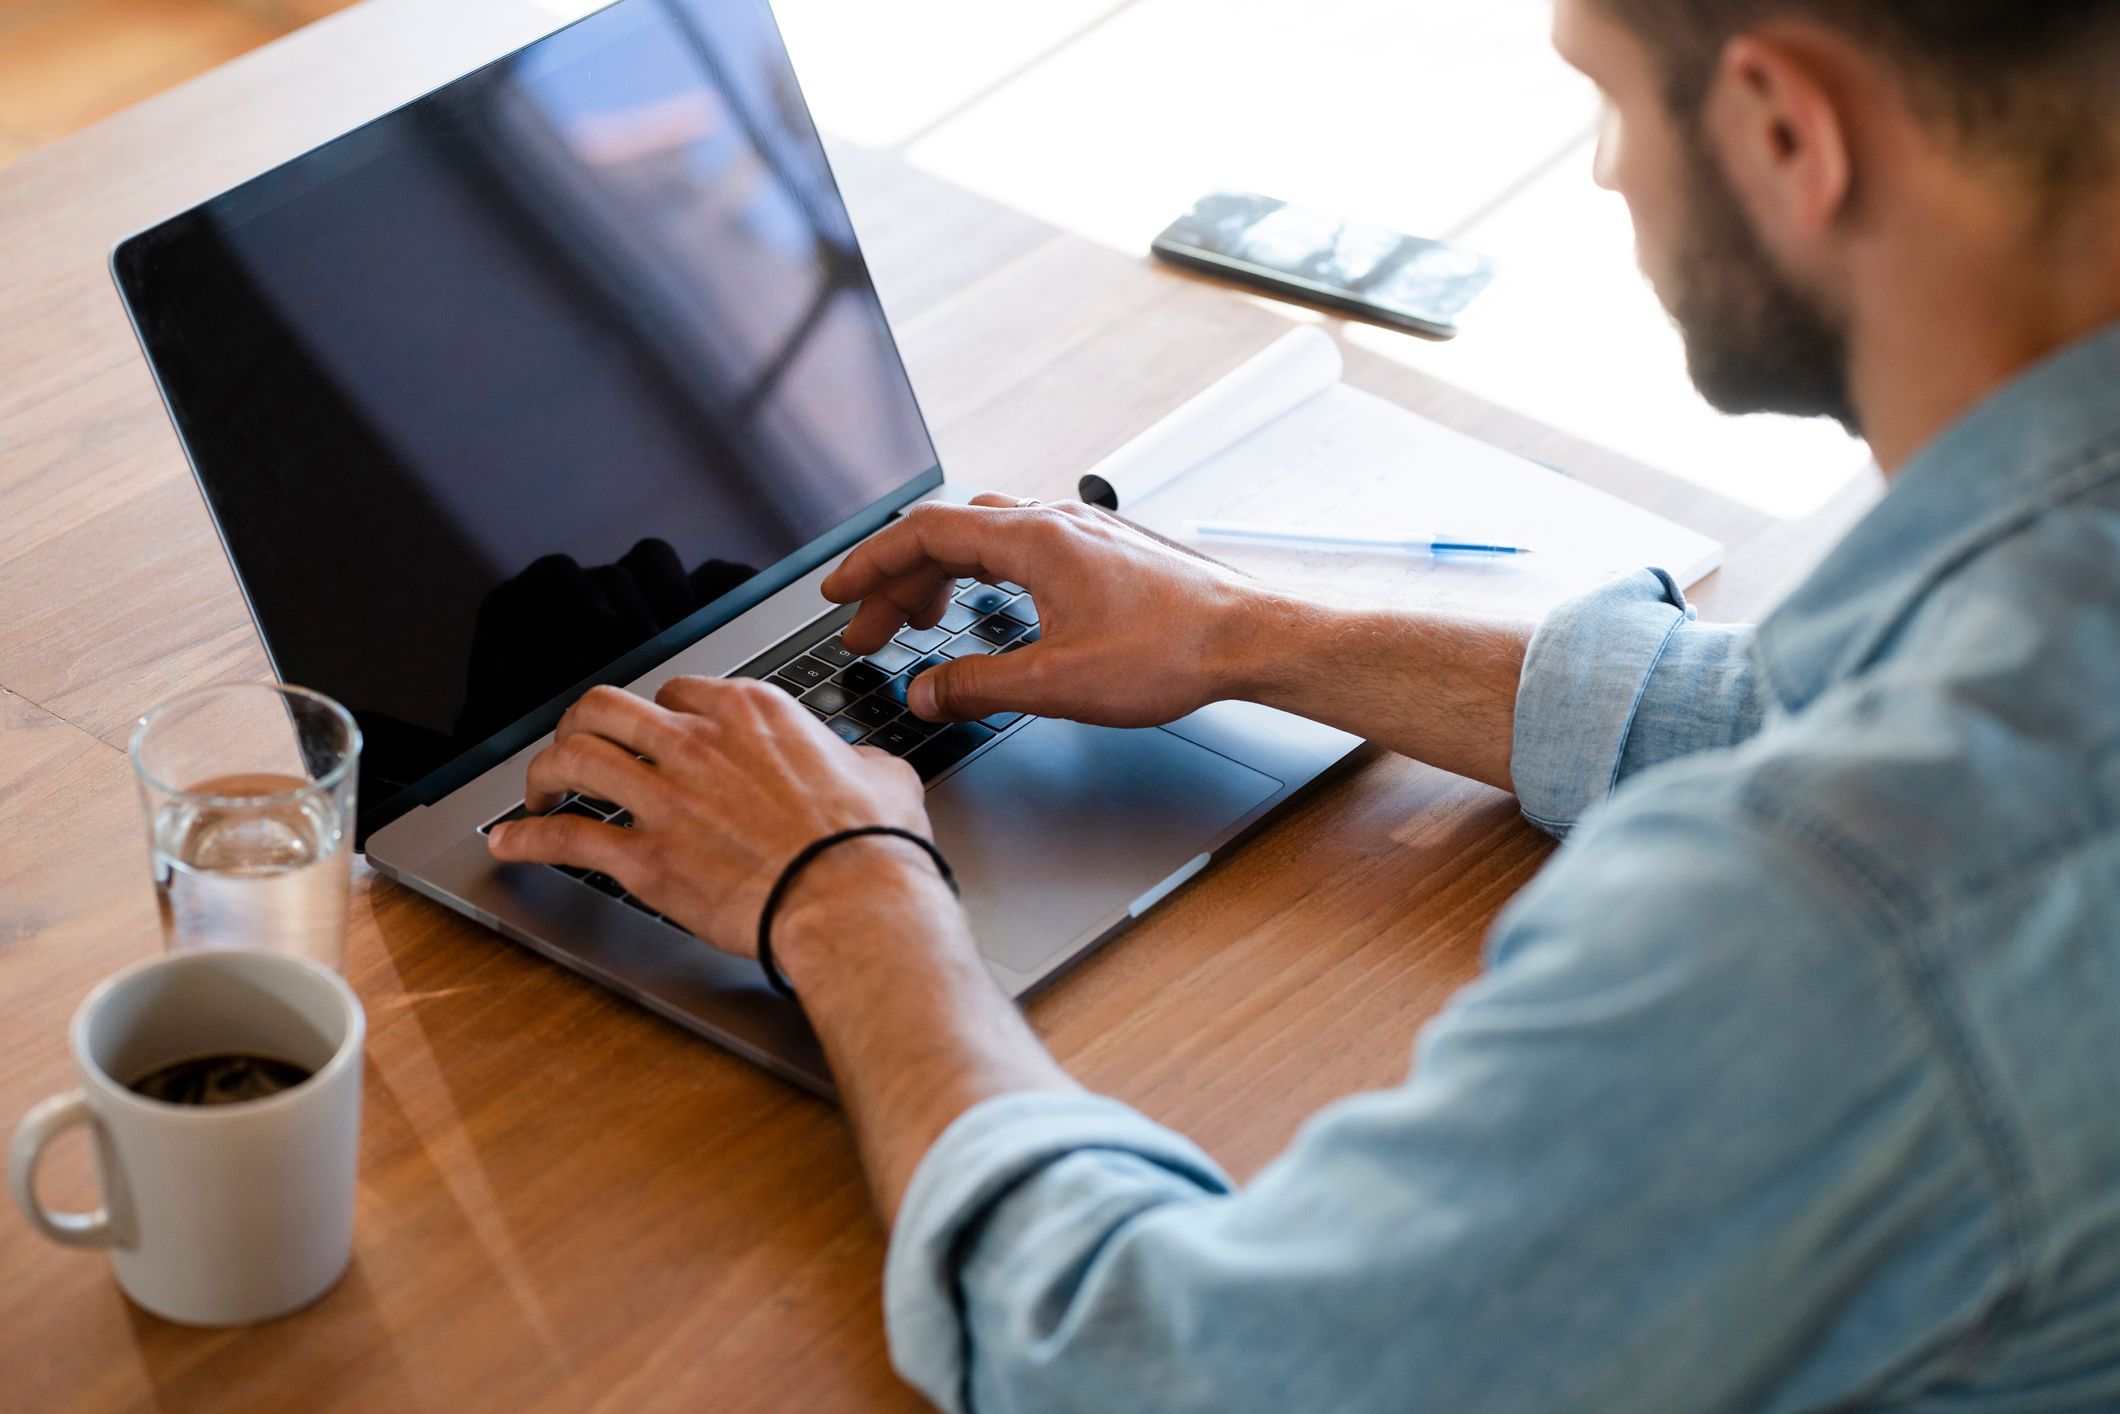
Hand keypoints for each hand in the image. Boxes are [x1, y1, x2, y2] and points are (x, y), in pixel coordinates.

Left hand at [484, 679, 950, 958]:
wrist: (854, 899)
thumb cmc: (870, 844)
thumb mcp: (883, 774)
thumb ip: (856, 759)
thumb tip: (861, 766)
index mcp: (751, 713)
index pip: (680, 688)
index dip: (661, 711)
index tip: (656, 734)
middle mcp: (697, 742)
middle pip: (606, 707)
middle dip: (583, 724)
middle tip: (580, 746)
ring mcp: (665, 797)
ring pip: (573, 758)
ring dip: (545, 772)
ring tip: (540, 789)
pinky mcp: (645, 857)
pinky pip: (565, 839)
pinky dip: (527, 840)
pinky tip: (510, 842)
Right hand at [821, 494, 1268, 726]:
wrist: (1251, 639)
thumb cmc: (1173, 651)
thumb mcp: (1057, 683)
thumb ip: (978, 687)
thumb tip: (926, 693)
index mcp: (1033, 540)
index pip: (923, 533)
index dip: (870, 564)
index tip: (839, 595)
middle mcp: (1054, 523)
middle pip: (949, 536)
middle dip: (898, 584)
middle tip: (871, 633)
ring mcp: (1082, 534)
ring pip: (986, 539)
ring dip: (942, 578)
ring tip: (920, 621)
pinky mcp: (1105, 553)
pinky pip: (1022, 549)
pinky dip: (985, 576)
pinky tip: (992, 609)